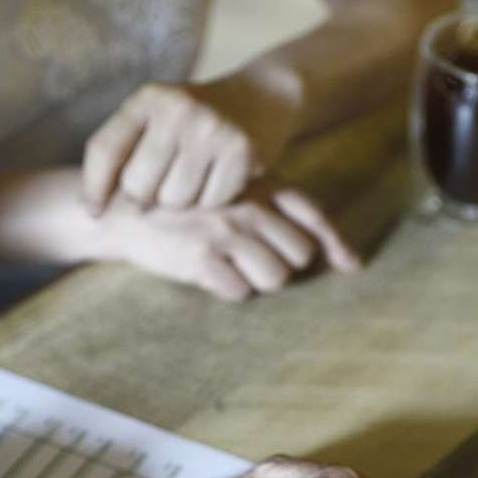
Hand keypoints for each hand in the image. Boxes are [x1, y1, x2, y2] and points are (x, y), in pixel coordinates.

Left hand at [83, 77, 297, 213]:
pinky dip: (213, 200)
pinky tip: (219, 181)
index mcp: (148, 99)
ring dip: (181, 203)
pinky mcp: (242, 150)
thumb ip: (123, 151)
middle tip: (163, 190)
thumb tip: (90, 210)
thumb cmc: (195, 120)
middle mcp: (178, 108)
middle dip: (146, 198)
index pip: (104, 150)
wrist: (261, 98)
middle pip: (138, 186)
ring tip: (193, 182)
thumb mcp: (156, 118)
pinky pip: (211, 202)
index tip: (93, 213)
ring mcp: (211, 128)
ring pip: (174, 200)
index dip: (93, 188)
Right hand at [95, 185, 358, 300]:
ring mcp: (224, 230)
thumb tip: (351, 263)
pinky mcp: (201, 256)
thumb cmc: (190, 206)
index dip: (335, 244)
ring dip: (256, 280)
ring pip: (274, 278)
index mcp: (259, 185)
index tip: (349, 265)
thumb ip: (285, 216)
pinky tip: (206, 271)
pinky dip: (225, 288)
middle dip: (281, 262)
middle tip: (249, 256)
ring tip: (228, 265)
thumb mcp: (238, 193)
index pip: (312, 216)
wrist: (126, 209)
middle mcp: (247, 205)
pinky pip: (237, 292)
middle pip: (299, 254)